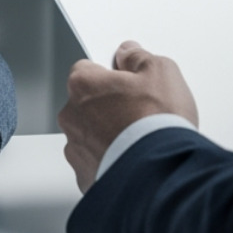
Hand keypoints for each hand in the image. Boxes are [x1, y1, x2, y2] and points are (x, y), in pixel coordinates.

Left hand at [58, 40, 197, 192]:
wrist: (161, 174)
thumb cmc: (157, 123)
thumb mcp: (160, 71)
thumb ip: (138, 57)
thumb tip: (130, 54)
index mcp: (83, 85)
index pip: (87, 69)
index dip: (111, 74)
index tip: (129, 80)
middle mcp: (72, 117)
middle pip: (87, 104)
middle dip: (109, 106)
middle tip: (141, 112)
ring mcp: (77, 149)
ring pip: (90, 135)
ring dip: (109, 135)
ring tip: (141, 140)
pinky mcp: (85, 178)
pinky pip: (96, 163)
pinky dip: (111, 161)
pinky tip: (135, 160)